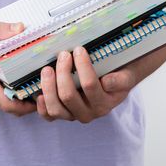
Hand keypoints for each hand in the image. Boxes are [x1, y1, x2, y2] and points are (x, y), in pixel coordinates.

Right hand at [0, 22, 35, 116]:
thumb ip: (1, 30)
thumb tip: (21, 28)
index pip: (7, 105)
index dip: (25, 106)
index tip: (38, 99)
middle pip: (7, 106)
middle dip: (25, 103)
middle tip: (40, 90)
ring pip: (1, 101)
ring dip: (16, 98)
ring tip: (31, 85)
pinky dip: (7, 92)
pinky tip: (15, 79)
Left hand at [36, 39, 165, 122]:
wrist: (115, 84)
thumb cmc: (118, 76)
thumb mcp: (126, 76)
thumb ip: (121, 79)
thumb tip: (107, 82)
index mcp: (104, 104)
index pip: (90, 86)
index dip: (83, 66)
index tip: (78, 49)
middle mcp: (88, 113)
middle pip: (69, 96)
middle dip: (62, 73)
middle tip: (62, 55)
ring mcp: (73, 115)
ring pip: (55, 109)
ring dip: (48, 87)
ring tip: (47, 69)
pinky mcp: (62, 114)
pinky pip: (48, 116)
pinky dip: (41, 106)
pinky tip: (38, 93)